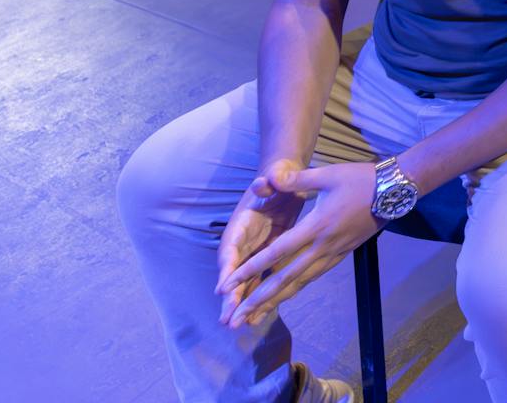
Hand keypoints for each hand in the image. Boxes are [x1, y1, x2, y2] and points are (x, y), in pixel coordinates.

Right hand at [214, 158, 311, 326]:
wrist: (284, 181)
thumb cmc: (278, 179)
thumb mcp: (275, 178)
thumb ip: (268, 182)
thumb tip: (263, 182)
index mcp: (240, 225)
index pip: (230, 250)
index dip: (227, 269)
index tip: (222, 288)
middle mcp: (243, 242)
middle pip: (234, 273)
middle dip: (231, 296)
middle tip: (228, 319)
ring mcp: (253, 251)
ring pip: (246, 282)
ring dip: (242, 303)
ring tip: (239, 326)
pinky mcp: (266, 256)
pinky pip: (261, 279)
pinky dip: (259, 297)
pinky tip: (259, 317)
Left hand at [218, 161, 380, 328]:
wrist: (394, 191)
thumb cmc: (360, 179)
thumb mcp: (327, 174)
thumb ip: (297, 180)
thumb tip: (271, 177)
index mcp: (316, 226)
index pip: (277, 253)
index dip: (251, 268)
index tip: (228, 284)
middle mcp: (323, 246)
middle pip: (285, 279)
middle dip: (258, 300)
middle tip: (236, 319)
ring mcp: (334, 254)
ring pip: (300, 283)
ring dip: (276, 301)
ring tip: (256, 318)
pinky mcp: (342, 255)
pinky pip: (314, 277)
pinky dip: (296, 290)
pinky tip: (285, 297)